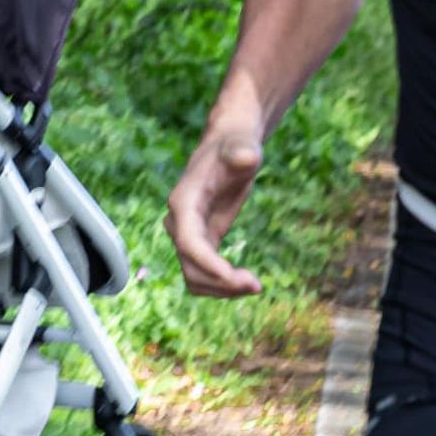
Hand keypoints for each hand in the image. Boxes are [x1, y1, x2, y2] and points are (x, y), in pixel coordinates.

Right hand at [167, 126, 265, 296]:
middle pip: (190, 266)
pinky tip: (247, 281)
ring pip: (194, 277)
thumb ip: (242, 152)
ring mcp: (186, 235)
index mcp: (184, 201)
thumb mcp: (242, 147)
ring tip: (254, 286)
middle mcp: (178, 222)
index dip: (207, 263)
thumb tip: (247, 158)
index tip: (233, 278)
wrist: (228, 147)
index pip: (188, 241)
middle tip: (257, 285)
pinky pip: (203, 275)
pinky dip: (222, 284)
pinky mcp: (199, 242)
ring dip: (222, 290)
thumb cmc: (236, 146)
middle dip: (221, 282)